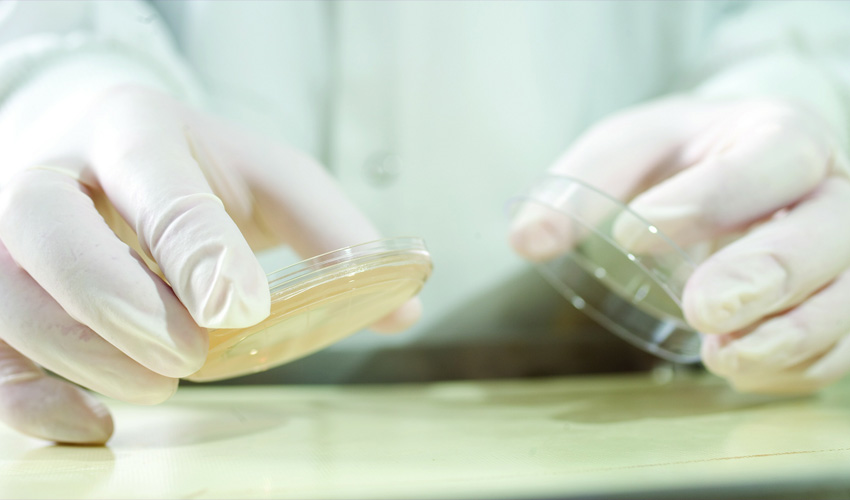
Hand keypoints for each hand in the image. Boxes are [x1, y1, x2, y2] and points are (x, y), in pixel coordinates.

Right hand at [0, 85, 419, 443]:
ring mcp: (3, 233)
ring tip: (159, 385)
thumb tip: (403, 310)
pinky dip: (32, 400)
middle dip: (119, 301)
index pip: (157, 181)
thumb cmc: (192, 169)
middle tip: (191, 355)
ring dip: (82, 354)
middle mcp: (49, 170)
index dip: (198, 250)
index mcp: (132, 128)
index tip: (241, 309)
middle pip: (47, 227)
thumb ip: (332, 234)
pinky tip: (96, 423)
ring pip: (8, 296)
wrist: (97, 151)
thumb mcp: (268, 179)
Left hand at [510, 95, 849, 393]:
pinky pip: (845, 343)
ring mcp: (845, 252)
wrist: (742, 167)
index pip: (769, 159)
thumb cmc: (684, 159)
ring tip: (720, 357)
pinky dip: (799, 365)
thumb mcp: (628, 150)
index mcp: (779, 136)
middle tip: (703, 308)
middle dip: (767, 274)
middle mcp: (830, 190)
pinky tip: (743, 370)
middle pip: (831, 231)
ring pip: (848, 298)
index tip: (637, 233)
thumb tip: (528, 240)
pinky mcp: (842, 301)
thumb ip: (580, 189)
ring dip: (790, 335)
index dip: (712, 197)